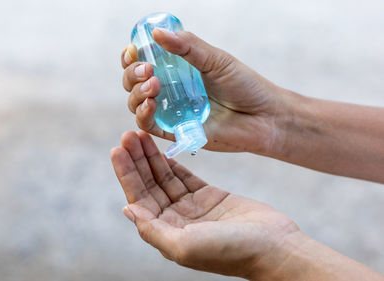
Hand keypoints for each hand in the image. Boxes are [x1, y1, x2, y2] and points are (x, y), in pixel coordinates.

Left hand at [110, 131, 300, 277]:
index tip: (116, 149)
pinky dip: (173, 161)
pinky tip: (162, 147)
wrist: (274, 247)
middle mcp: (175, 220)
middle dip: (136, 160)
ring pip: (165, 177)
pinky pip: (184, 175)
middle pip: (149, 185)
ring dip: (152, 157)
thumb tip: (127, 210)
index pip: (138, 199)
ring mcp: (192, 208)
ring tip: (140, 134)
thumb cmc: (231, 251)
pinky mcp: (209, 196)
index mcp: (166, 233)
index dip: (126, 174)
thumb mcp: (184, 245)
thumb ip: (152, 230)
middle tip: (127, 133)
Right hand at [121, 28, 294, 154]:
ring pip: (136, 103)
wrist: (265, 116)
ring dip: (136, 93)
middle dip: (133, 74)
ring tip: (153, 86)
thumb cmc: (245, 86)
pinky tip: (150, 104)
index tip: (134, 50)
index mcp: (177, 70)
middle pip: (134, 82)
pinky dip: (143, 114)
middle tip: (148, 69)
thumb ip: (188, 46)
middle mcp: (170, 90)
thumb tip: (157, 33)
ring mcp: (171, 111)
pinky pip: (149, 125)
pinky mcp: (175, 132)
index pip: (144, 61)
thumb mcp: (216, 59)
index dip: (132, 56)